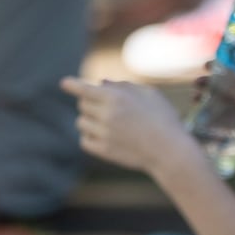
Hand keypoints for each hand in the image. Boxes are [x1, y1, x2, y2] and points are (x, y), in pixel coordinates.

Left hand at [62, 76, 197, 176]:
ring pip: (80, 123)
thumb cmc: (164, 119)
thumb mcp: (150, 95)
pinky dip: (90, 137)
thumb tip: (101, 83)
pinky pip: (84, 141)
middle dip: (90, 104)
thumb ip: (125, 86)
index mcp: (116, 97)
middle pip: (82, 105)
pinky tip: (104, 137)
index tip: (64, 83)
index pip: (83, 88)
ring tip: (108, 124)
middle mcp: (106, 114)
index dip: (71, 84)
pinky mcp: (103, 151)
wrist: (171, 152)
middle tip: (107, 109)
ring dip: (89, 121)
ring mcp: (103, 134)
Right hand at [193, 70, 234, 177]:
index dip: (226, 68)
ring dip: (207, 96)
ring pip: (221, 101)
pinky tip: (197, 110)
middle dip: (212, 82)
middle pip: (228, 87)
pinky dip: (208, 113)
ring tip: (195, 96)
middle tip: (197, 82)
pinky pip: (219, 118)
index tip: (210, 65)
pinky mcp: (234, 130)